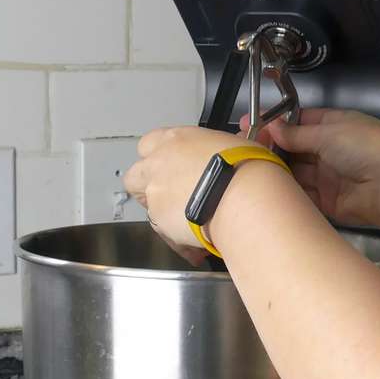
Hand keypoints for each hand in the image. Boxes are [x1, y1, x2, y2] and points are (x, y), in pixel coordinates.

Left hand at [123, 125, 251, 260]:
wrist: (243, 198)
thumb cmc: (245, 169)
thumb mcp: (238, 144)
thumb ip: (222, 147)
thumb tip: (235, 145)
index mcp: (175, 139)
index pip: (150, 144)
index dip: (159, 158)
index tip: (173, 166)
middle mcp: (158, 164)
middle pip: (135, 175)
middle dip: (147, 187)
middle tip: (170, 194)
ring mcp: (155, 192)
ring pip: (147, 206)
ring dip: (164, 213)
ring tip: (189, 220)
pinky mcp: (159, 220)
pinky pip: (163, 232)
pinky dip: (178, 237)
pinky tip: (198, 239)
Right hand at [252, 109, 379, 232]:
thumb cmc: (366, 149)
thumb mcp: (330, 133)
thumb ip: (297, 134)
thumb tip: (271, 127)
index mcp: (335, 125)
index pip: (299, 121)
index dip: (275, 123)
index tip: (247, 123)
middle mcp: (330, 150)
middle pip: (294, 147)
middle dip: (270, 147)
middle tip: (240, 148)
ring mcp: (329, 177)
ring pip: (295, 172)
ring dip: (275, 170)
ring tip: (245, 168)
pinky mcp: (327, 203)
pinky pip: (302, 196)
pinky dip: (286, 193)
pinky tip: (262, 190)